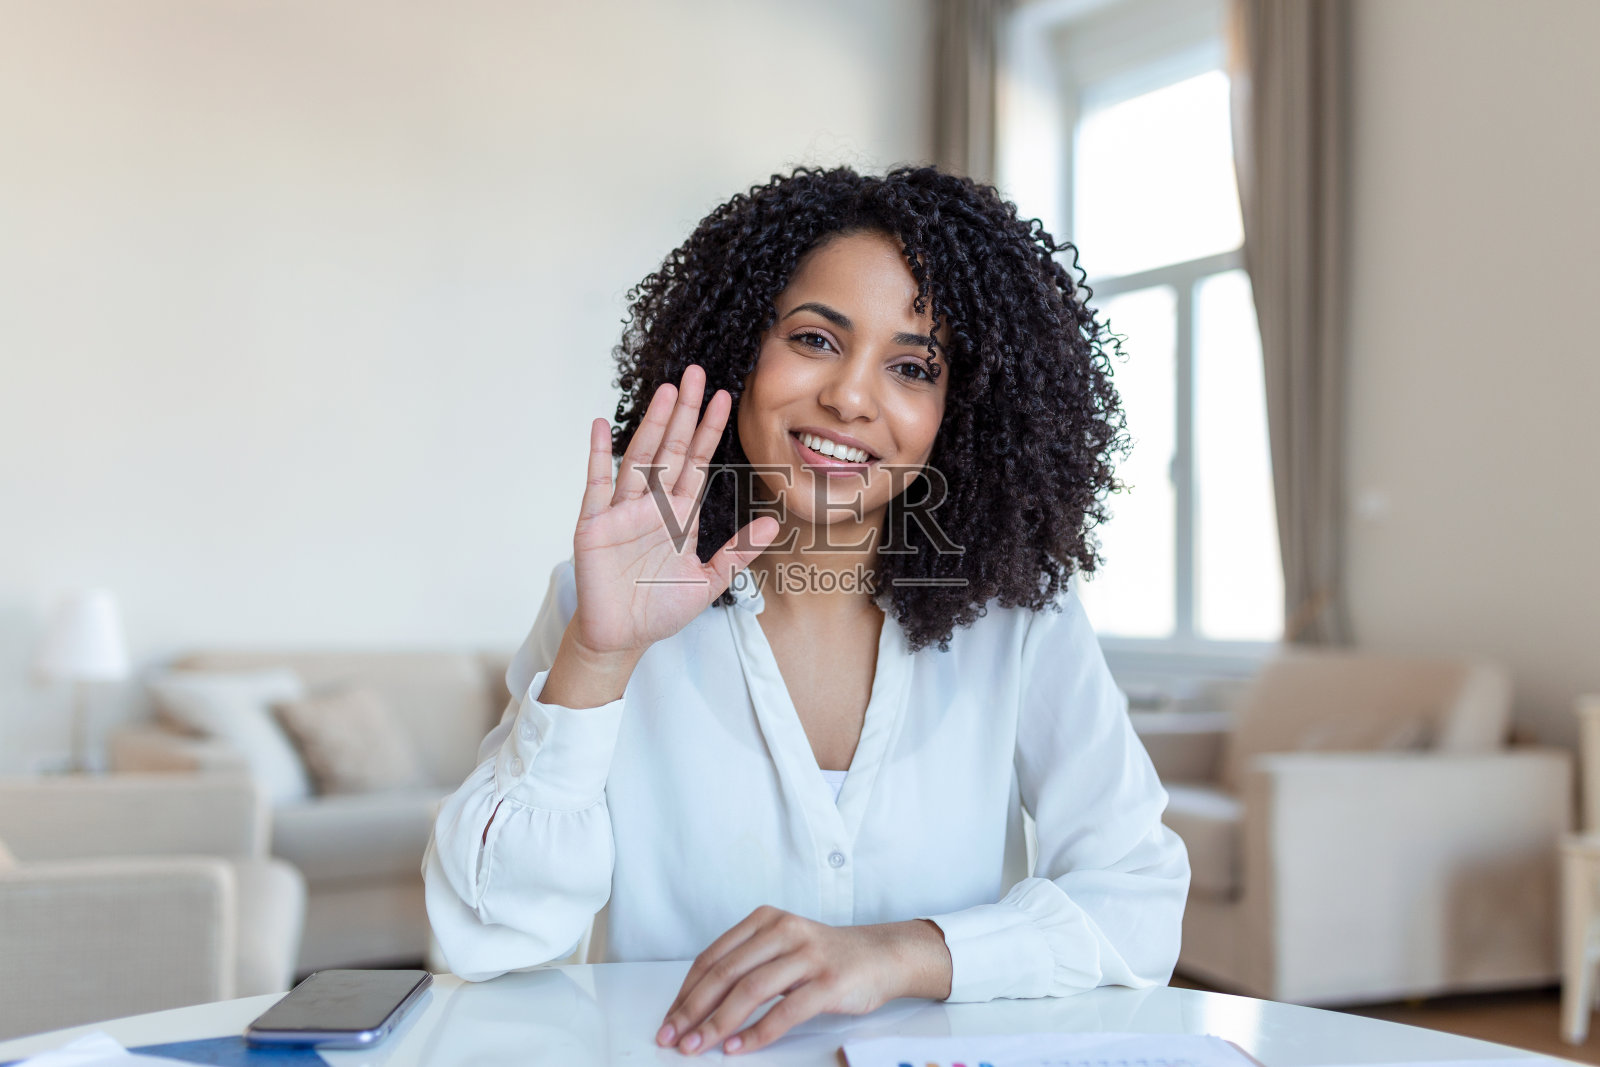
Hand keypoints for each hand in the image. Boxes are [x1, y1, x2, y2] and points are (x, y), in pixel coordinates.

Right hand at [571, 364, 777, 658]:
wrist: (622, 638)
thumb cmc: (660, 610)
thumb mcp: (710, 581)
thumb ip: (738, 553)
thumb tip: (772, 525)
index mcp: (679, 515)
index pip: (696, 463)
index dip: (708, 431)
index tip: (724, 397)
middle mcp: (652, 505)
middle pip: (670, 448)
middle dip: (683, 412)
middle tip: (695, 373)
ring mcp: (623, 511)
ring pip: (640, 457)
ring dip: (651, 423)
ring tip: (664, 390)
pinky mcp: (595, 524)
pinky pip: (597, 483)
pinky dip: (597, 454)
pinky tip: (600, 424)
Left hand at [655, 907, 952, 1055]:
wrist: (882, 956)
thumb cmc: (824, 958)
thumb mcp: (781, 948)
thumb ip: (746, 965)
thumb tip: (697, 1007)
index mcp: (765, 920)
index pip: (712, 957)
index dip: (686, 992)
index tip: (669, 1021)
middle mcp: (783, 931)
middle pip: (725, 973)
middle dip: (693, 1010)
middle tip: (674, 1039)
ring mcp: (807, 954)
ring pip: (750, 990)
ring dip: (718, 1023)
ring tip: (698, 1047)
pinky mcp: (829, 980)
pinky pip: (785, 1010)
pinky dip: (757, 1032)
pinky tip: (738, 1047)